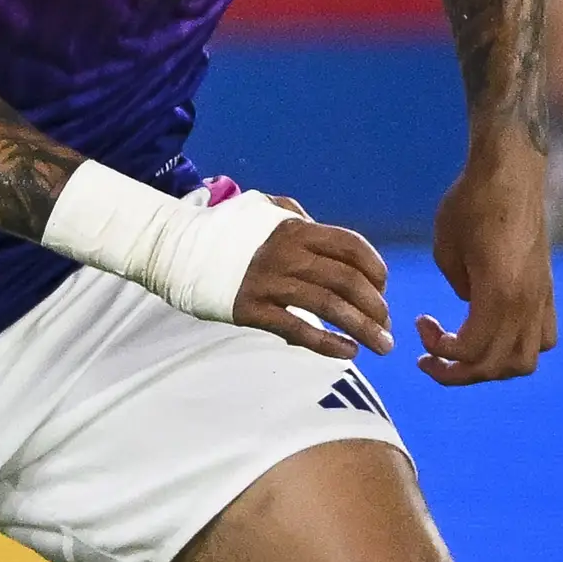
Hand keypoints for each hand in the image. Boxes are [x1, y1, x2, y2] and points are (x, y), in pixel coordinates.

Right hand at [232, 215, 395, 360]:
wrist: (175, 250)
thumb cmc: (222, 232)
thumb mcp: (260, 210)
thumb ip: (291, 215)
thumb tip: (315, 223)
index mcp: (296, 229)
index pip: (351, 247)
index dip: (375, 269)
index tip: (383, 289)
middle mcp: (288, 254)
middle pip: (347, 281)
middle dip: (376, 306)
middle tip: (387, 326)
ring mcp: (270, 283)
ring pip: (330, 307)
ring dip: (363, 329)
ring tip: (381, 346)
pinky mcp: (251, 309)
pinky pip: (298, 330)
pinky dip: (328, 343)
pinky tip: (347, 352)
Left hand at [419, 135, 554, 384]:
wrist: (510, 171)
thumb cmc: (470, 204)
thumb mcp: (447, 250)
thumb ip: (460, 290)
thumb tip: (472, 310)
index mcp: (500, 293)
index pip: (472, 352)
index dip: (440, 352)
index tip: (421, 324)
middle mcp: (527, 302)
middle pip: (497, 366)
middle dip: (457, 371)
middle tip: (428, 357)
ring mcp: (542, 298)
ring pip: (525, 361)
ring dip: (490, 368)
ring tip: (461, 353)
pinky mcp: (547, 290)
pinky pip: (544, 338)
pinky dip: (517, 349)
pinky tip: (492, 333)